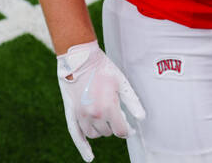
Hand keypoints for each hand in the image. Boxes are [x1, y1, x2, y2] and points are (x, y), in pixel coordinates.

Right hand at [56, 42, 145, 161]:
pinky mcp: (71, 112)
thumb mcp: (122, 82)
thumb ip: (132, 102)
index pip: (121, 131)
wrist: (79, 58)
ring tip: (103, 117)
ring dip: (100, 130)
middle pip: (107, 132)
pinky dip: (82, 147)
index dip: (127, 130)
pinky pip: (76, 135)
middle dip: (113, 125)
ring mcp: (80, 115)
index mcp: (108, 108)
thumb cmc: (103, 68)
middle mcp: (94, 115)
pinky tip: (89, 157)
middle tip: (114, 111)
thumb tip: (141, 119)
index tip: (130, 128)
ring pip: (94, 134)